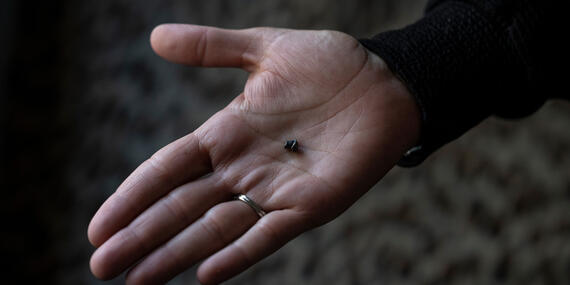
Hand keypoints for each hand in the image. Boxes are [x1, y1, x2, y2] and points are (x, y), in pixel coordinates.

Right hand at [88, 24, 420, 283]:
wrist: (385, 82)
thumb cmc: (329, 64)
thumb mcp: (265, 49)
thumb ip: (213, 48)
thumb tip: (155, 37)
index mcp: (227, 132)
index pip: (166, 169)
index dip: (132, 196)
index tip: (99, 226)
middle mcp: (243, 166)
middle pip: (181, 207)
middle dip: (142, 236)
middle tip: (102, 267)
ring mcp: (274, 188)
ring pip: (215, 228)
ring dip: (176, 254)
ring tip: (138, 281)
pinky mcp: (309, 205)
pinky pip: (268, 235)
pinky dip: (238, 255)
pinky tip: (204, 277)